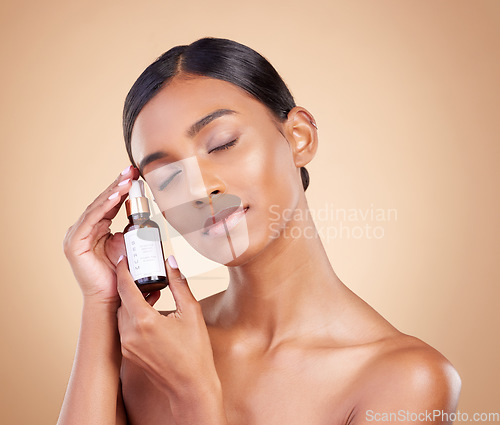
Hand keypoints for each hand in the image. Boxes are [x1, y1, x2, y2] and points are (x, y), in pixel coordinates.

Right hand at [62, 165, 139, 306]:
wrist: (111, 299)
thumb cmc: (119, 276)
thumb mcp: (127, 248)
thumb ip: (131, 234)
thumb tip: (145, 223)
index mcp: (95, 229)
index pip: (109, 204)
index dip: (122, 189)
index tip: (136, 175)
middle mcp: (84, 229)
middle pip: (103, 202)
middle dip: (118, 184)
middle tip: (132, 170)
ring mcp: (77, 235)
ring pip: (97, 207)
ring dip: (113, 192)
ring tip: (127, 180)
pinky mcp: (74, 243)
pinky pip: (91, 220)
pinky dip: (104, 207)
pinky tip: (115, 196)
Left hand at [116, 254, 219, 399]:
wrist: (190, 386)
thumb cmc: (195, 352)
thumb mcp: (191, 312)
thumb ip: (179, 284)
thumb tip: (171, 261)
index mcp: (144, 321)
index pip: (125, 287)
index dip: (123, 269)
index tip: (124, 258)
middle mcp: (129, 333)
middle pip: (122, 299)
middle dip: (129, 283)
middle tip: (140, 269)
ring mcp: (127, 345)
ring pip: (122, 313)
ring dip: (131, 300)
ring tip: (148, 289)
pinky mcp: (128, 353)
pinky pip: (125, 326)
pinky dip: (133, 314)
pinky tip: (149, 310)